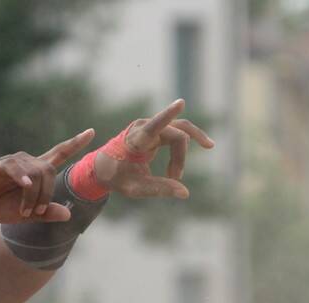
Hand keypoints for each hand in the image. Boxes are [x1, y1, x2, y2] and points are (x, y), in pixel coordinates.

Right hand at [0, 128, 95, 223]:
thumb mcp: (24, 214)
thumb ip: (45, 214)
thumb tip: (68, 214)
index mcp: (35, 171)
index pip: (59, 153)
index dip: (75, 144)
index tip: (92, 132)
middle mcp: (27, 162)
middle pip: (50, 170)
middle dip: (47, 194)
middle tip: (36, 212)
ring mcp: (14, 163)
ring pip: (36, 173)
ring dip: (33, 196)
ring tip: (23, 212)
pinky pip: (17, 169)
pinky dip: (23, 178)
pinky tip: (26, 184)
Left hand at [94, 99, 213, 198]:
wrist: (103, 167)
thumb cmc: (116, 177)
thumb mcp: (134, 188)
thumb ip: (158, 189)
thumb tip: (185, 193)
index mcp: (135, 139)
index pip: (155, 126)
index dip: (168, 115)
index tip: (180, 103)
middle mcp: (144, 127)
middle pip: (177, 135)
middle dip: (180, 158)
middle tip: (175, 178)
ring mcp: (151, 126)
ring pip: (181, 131)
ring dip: (184, 152)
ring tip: (181, 172)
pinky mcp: (156, 129)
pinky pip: (178, 132)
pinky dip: (187, 143)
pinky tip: (204, 144)